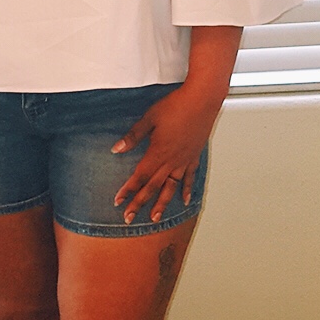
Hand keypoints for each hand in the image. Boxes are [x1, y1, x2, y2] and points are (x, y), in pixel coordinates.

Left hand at [111, 86, 217, 225]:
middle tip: (129, 218)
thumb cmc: (176, 106)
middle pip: (153, 187)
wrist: (202, 100)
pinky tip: (185, 199)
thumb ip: (133, 136)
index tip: (118, 201)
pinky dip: (186, 190)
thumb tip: (117, 149)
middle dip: (139, 203)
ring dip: (162, 204)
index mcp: (158, 152)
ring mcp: (184, 160)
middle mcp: (171, 161)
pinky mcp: (194, 156)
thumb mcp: (149, 119)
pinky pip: (189, 177)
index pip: (139, 176)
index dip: (128, 190)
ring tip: (155, 217)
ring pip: (170, 187)